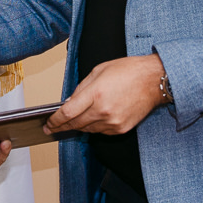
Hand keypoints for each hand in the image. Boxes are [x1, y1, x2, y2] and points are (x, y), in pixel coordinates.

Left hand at [44, 54, 166, 135]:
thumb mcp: (98, 71)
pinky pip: (101, 131)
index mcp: (95, 94)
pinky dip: (94, 126)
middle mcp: (103, 111)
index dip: (55, 121)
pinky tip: (94, 118)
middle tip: (52, 127)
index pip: (67, 113)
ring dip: (79, 126)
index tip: (48, 124)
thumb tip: (69, 102)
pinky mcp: (121, 128)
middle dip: (62, 126)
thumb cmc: (128, 71)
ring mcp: (113, 122)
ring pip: (87, 130)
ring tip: (74, 120)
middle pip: (75, 124)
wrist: (153, 80)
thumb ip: (81, 88)